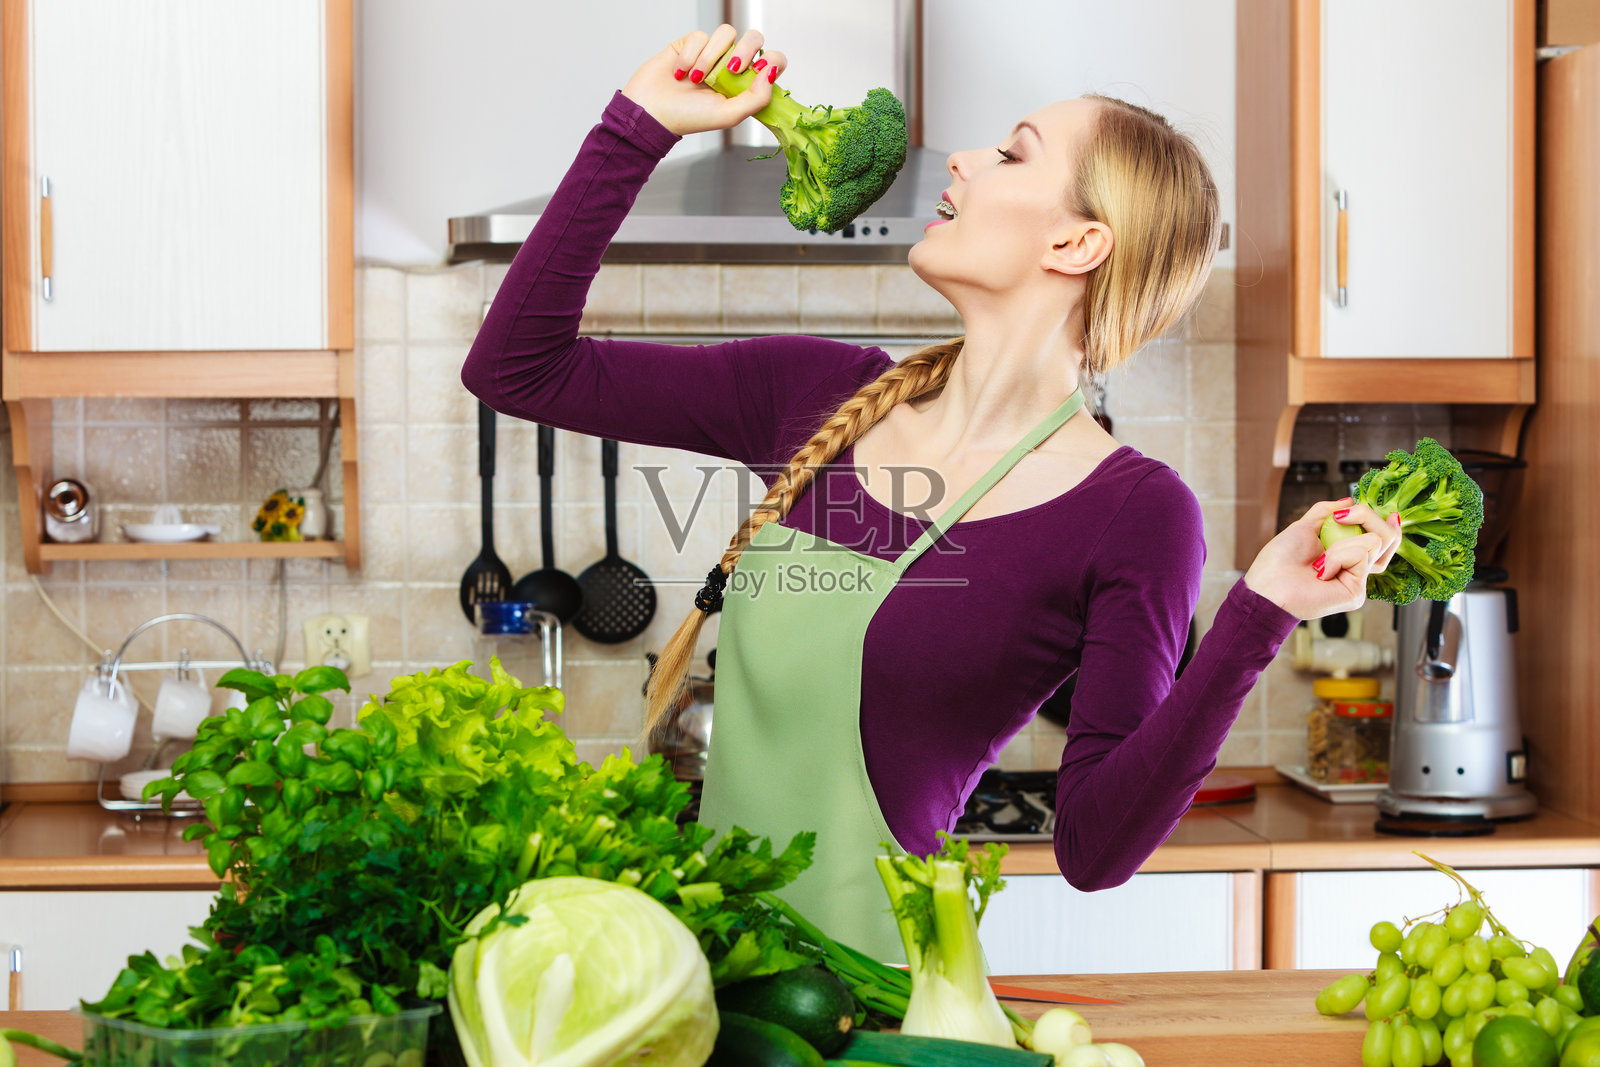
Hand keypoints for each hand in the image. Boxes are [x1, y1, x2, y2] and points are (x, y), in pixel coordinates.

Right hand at [620, 25, 785, 136]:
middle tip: (730, 69)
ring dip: (710, 57)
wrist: (650, 112)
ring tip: (696, 79)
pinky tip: (680, 73)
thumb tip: (772, 71)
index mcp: (745, 84)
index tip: (757, 70)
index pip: (772, 61)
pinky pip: (700, 36)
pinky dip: (690, 56)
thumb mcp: (728, 115)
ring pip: (726, 33)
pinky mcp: (690, 44)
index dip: (771, 60)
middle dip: (744, 50)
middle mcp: (731, 66)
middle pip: (753, 37)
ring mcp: (711, 53)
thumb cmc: (688, 118)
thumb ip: (756, 97)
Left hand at [1243, 498, 1403, 619]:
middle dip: (1367, 517)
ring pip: (1375, 542)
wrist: (1267, 584)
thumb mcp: (1304, 526)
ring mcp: (1357, 581)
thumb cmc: (1278, 561)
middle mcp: (1355, 569)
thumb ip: (1326, 511)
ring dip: (1342, 542)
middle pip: (1386, 538)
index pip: (1380, 540)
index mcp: (1346, 555)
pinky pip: (1361, 557)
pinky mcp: (1356, 592)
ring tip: (1319, 558)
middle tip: (1339, 518)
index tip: (1391, 514)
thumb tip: (1348, 500)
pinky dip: (1338, 556)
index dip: (1389, 527)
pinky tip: (1321, 570)